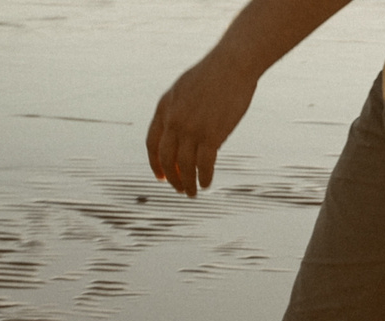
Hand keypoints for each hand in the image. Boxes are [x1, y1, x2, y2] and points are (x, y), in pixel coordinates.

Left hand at [146, 52, 255, 196]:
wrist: (232, 64)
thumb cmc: (213, 75)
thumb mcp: (184, 89)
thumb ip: (177, 110)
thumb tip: (180, 132)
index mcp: (164, 108)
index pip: (152, 143)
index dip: (155, 164)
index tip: (161, 177)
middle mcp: (174, 120)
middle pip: (166, 158)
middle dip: (171, 178)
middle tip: (179, 189)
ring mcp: (192, 128)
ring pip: (184, 166)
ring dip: (187, 184)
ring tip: (192, 193)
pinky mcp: (211, 135)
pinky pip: (204, 165)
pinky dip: (204, 178)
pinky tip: (207, 184)